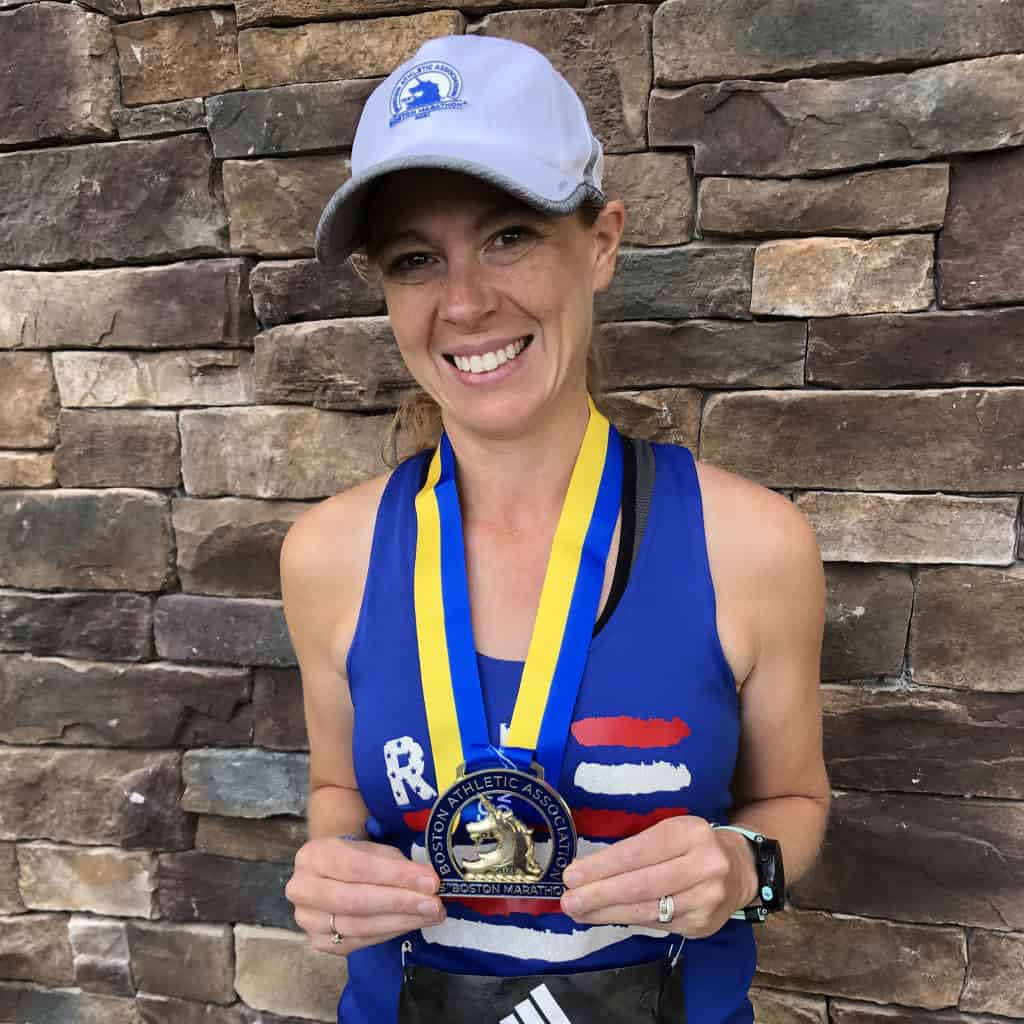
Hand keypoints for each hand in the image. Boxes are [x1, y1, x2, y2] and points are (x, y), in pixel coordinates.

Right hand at [286, 836, 445, 954]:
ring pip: (359, 926)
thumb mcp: (375, 851)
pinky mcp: (319, 942)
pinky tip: (410, 924)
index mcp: (313, 856)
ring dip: (400, 922)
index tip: (431, 882)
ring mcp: (307, 920)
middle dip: (401, 903)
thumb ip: (398, 865)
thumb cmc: (355, 856)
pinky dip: (389, 933)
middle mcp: (302, 889)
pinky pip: (358, 942)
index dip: (397, 876)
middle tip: (435, 904)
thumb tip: (429, 883)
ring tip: (430, 915)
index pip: (359, 867)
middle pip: (356, 901)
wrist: (328, 871)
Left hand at [559, 816, 756, 937]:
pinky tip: (607, 917)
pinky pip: (658, 925)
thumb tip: (588, 870)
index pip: (638, 853)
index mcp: (690, 834)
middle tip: (568, 901)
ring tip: (579, 912)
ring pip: (648, 911)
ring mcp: (706, 900)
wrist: (741, 868)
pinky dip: (628, 921)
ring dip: (607, 913)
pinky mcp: (703, 926)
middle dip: (599, 895)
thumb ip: (637, 848)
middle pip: (641, 886)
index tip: (572, 876)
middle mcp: (703, 866)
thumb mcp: (670, 831)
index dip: (602, 866)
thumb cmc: (693, 844)